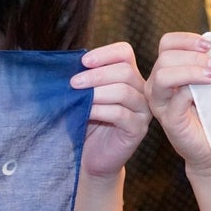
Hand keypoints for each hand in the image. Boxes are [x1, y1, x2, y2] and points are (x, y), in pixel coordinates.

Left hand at [71, 42, 148, 180]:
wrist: (90, 157)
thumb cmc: (85, 123)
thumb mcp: (83, 96)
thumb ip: (82, 78)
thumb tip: (68, 62)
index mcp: (128, 76)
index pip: (124, 53)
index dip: (105, 53)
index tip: (83, 61)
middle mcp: (141, 91)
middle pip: (125, 71)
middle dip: (96, 75)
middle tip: (73, 83)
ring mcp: (142, 111)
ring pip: (124, 91)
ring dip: (97, 92)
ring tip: (78, 97)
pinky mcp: (138, 129)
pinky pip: (121, 114)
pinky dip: (100, 110)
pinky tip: (86, 113)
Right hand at [145, 32, 210, 177]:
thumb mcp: (208, 81)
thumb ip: (205, 63)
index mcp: (165, 71)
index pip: (167, 43)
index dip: (187, 39)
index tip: (210, 46)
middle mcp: (156, 85)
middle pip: (165, 56)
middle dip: (194, 57)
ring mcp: (159, 103)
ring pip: (163, 74)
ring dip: (192, 70)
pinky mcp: (169, 120)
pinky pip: (175, 98)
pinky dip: (192, 89)